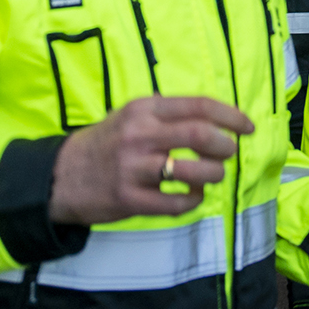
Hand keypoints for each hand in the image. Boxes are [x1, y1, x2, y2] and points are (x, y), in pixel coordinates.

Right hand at [49, 96, 252, 225]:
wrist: (62, 176)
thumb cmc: (105, 143)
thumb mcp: (130, 116)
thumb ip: (167, 115)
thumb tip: (215, 120)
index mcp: (143, 109)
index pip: (198, 106)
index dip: (230, 115)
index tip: (247, 127)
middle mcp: (140, 135)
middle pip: (201, 135)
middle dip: (226, 146)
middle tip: (229, 152)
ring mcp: (134, 168)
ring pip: (195, 171)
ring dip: (214, 174)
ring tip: (211, 174)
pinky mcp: (131, 199)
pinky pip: (178, 202)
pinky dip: (194, 199)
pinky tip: (192, 194)